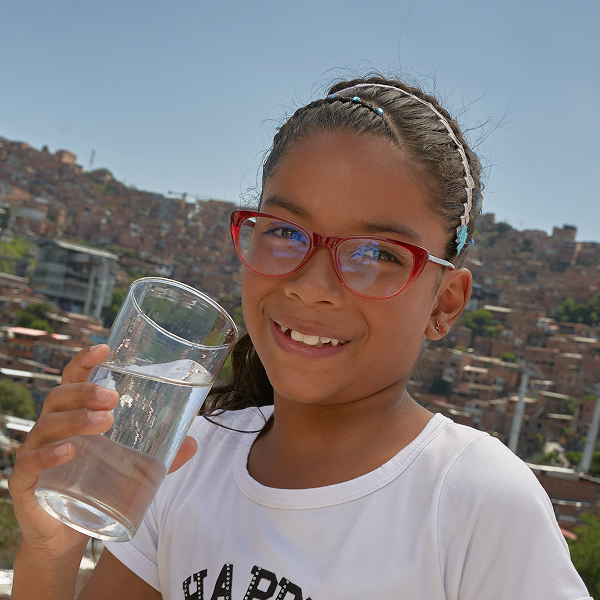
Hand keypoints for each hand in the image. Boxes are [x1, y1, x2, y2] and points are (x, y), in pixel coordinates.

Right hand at [8, 344, 197, 559]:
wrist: (66, 533)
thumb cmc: (96, 486)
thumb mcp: (130, 467)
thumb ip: (159, 455)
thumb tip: (192, 442)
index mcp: (74, 415)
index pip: (73, 380)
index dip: (84, 361)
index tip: (104, 348)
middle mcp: (51, 428)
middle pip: (59, 397)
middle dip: (85, 392)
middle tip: (113, 397)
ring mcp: (35, 453)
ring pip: (47, 425)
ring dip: (75, 419)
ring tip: (104, 422)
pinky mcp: (25, 483)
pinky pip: (29, 463)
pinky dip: (48, 455)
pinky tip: (68, 452)